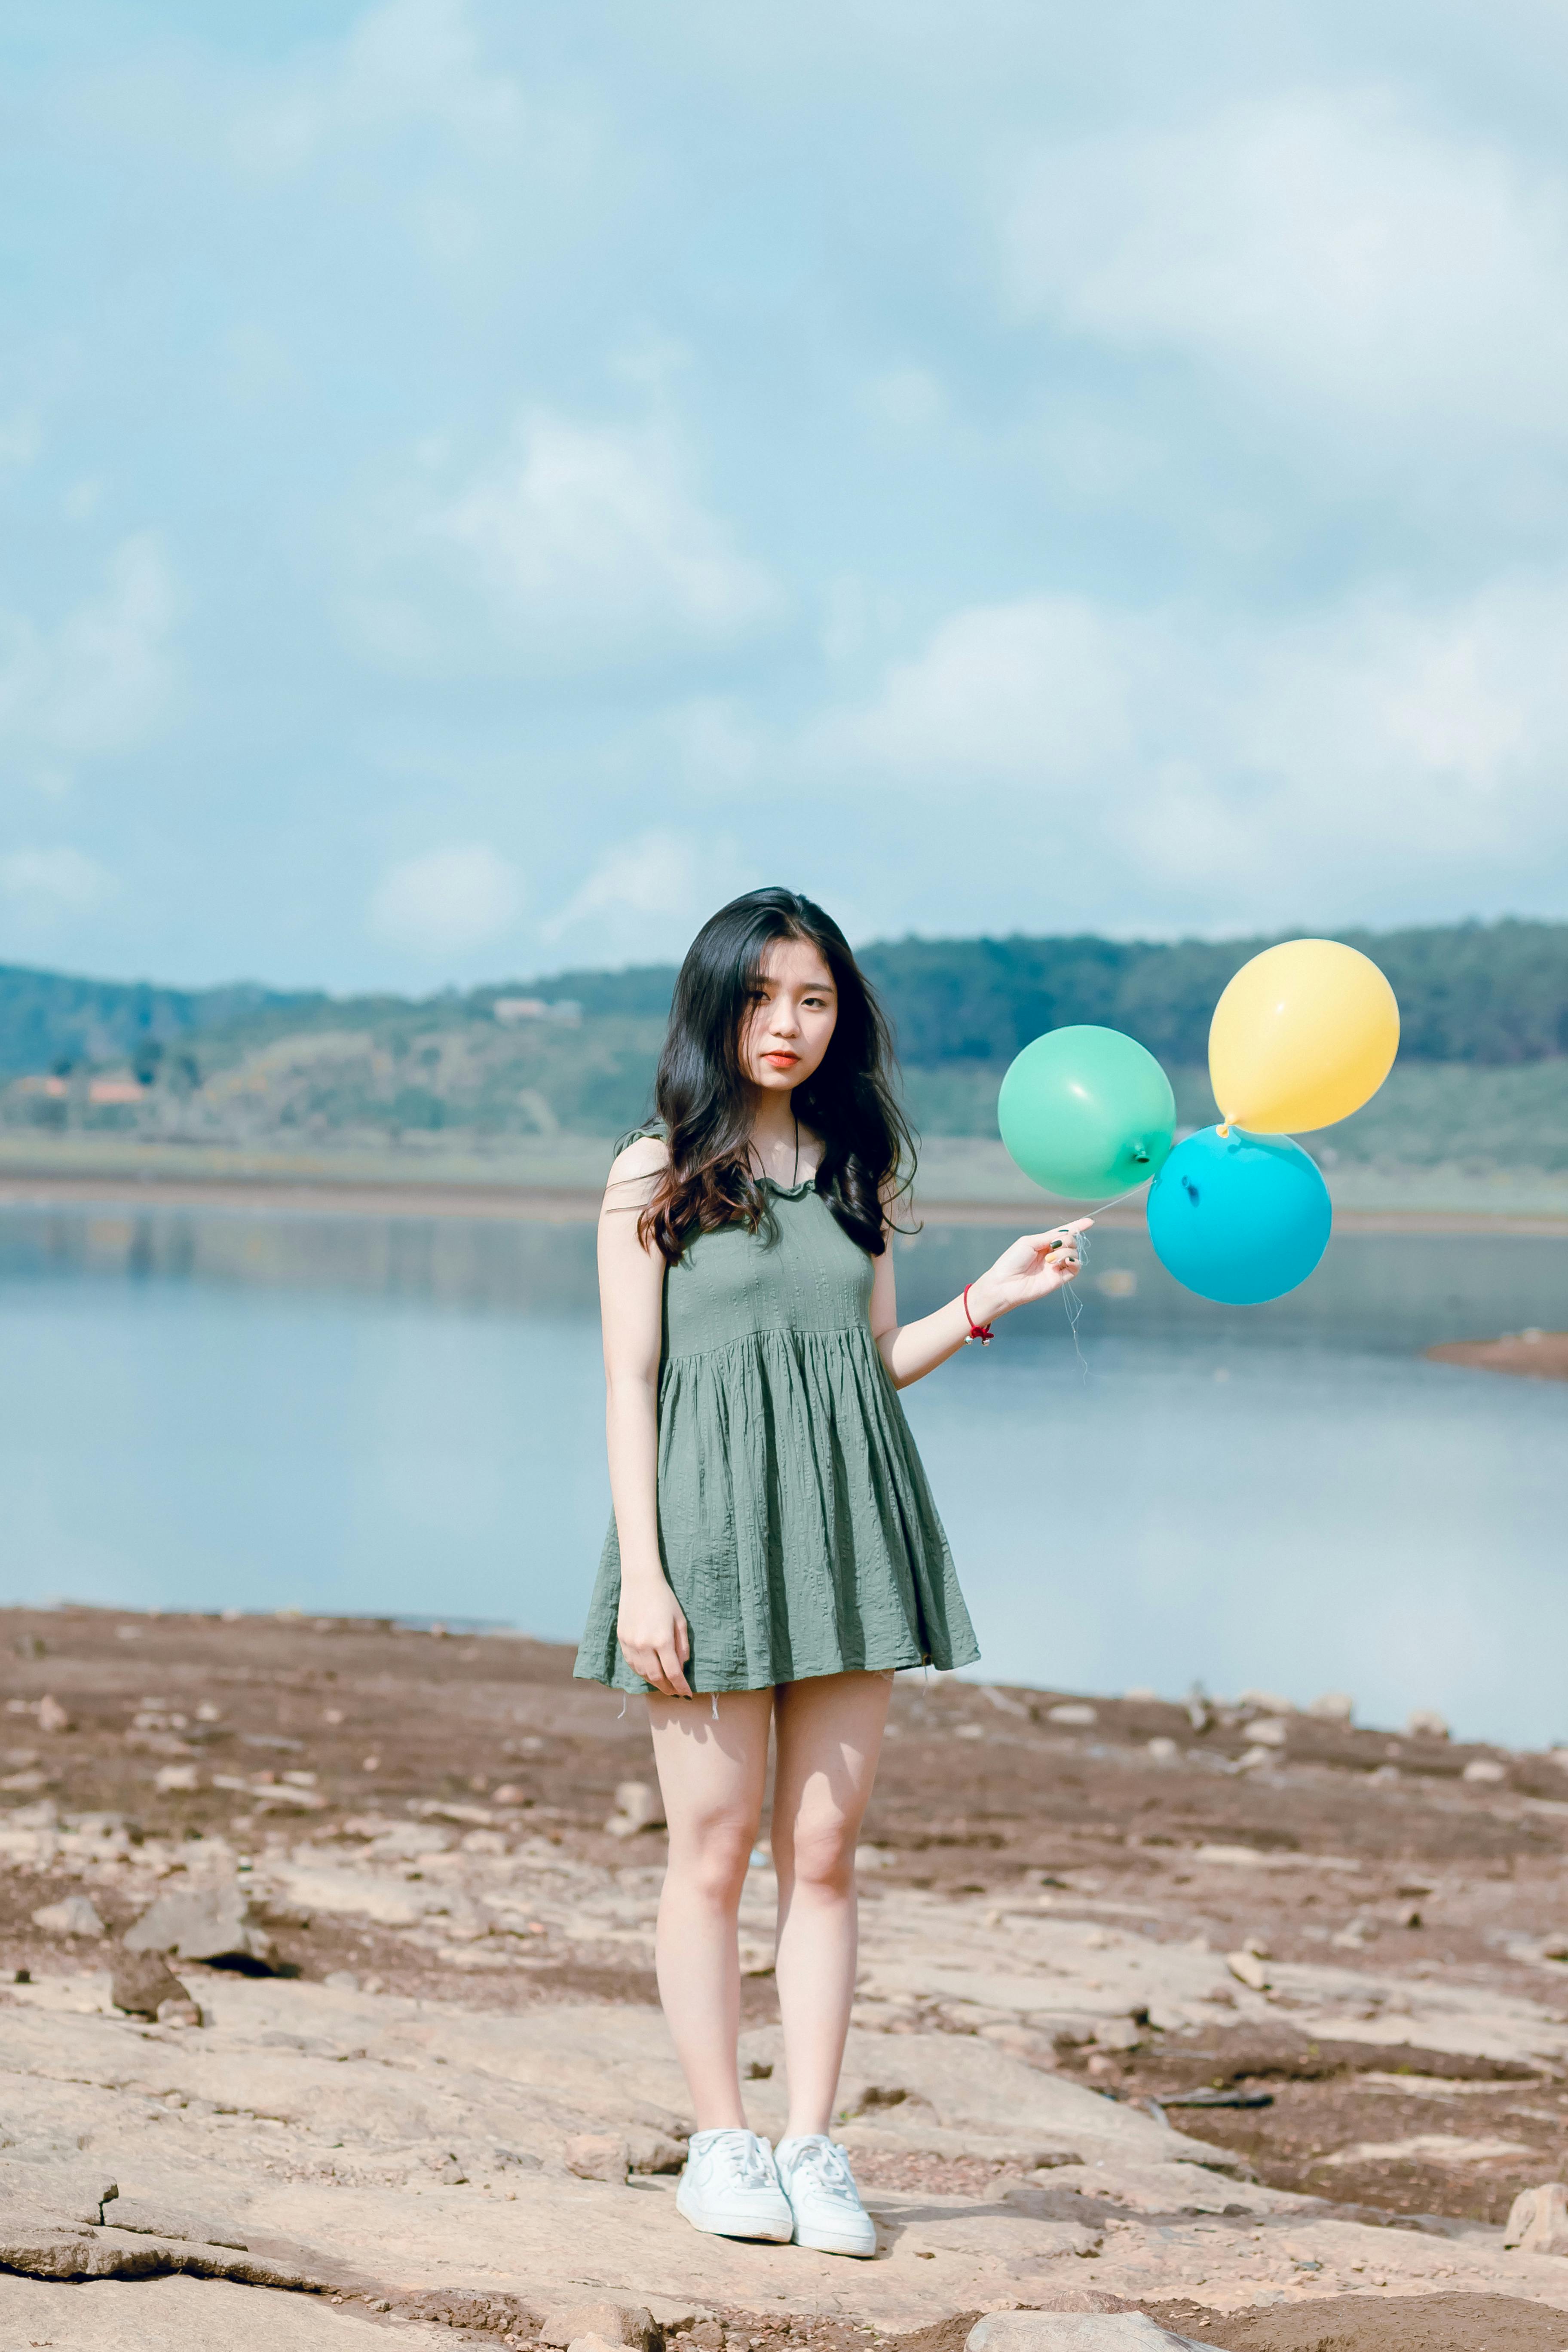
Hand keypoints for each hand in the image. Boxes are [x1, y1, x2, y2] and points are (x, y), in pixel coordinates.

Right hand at [618, 1574, 692, 1698]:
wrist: (640, 1582)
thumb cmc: (665, 1599)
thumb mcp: (680, 1621)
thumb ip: (682, 1647)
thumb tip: (681, 1667)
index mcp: (662, 1640)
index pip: (673, 1673)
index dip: (681, 1687)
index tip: (688, 1694)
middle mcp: (644, 1645)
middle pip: (656, 1677)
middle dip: (668, 1688)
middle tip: (675, 1693)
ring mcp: (630, 1643)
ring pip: (642, 1673)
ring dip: (654, 1681)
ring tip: (664, 1684)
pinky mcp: (622, 1639)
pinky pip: (631, 1663)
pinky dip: (641, 1671)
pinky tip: (649, 1672)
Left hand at [968, 1219, 1091, 1323]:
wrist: (1006, 1283)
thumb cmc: (1012, 1260)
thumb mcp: (1029, 1242)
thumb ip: (1049, 1237)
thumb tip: (1066, 1235)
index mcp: (1043, 1243)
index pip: (1064, 1233)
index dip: (1077, 1226)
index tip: (1089, 1221)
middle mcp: (1052, 1253)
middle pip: (1072, 1241)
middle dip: (1067, 1240)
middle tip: (1053, 1246)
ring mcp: (1056, 1266)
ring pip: (1075, 1253)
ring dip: (1066, 1252)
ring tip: (1050, 1259)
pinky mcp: (1060, 1279)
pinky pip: (1076, 1268)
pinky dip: (1073, 1261)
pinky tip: (1063, 1261)